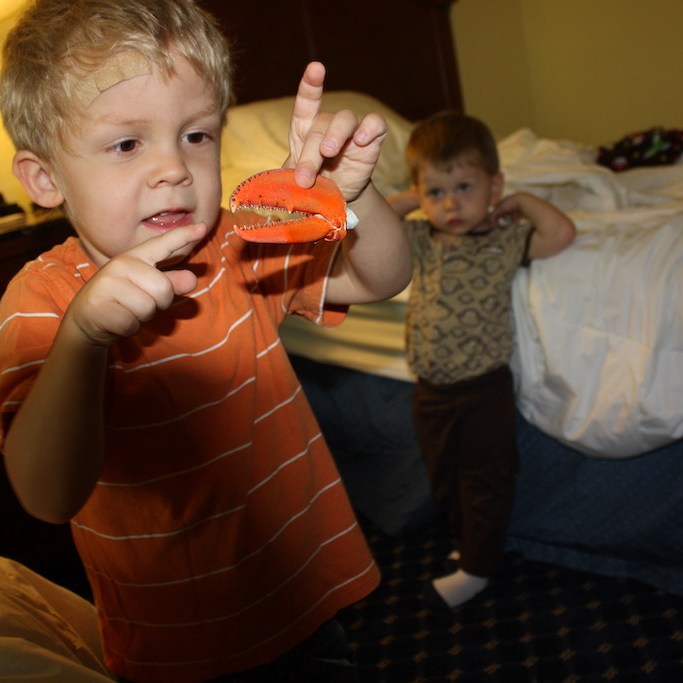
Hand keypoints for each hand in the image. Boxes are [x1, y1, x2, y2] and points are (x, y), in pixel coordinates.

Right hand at [65, 223, 207, 345]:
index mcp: (136, 257)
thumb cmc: (125, 301)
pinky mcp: (101, 306)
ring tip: (127, 310)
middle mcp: (121, 265)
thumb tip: (192, 279)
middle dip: (159, 304)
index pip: (163, 244)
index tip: (204, 226)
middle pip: (163, 289)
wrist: (87, 320)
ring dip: (143, 317)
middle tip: (140, 303)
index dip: (184, 236)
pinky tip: (117, 321)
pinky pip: (133, 323)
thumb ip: (171, 283)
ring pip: (148, 308)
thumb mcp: (149, 290)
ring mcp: (108, 284)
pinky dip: (130, 328)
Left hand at [285, 61, 387, 200]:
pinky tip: (361, 140)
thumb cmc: (314, 185)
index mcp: (305, 127)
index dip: (311, 84)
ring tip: (328, 152)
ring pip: (346, 119)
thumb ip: (291, 175)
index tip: (316, 68)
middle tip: (304, 178)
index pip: (307, 101)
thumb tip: (290, 180)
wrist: (336, 201)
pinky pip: (376, 123)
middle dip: (311, 153)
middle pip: (321, 124)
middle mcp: (329, 123)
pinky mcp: (372, 141)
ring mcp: (352, 130)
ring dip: (335, 135)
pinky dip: (370, 127)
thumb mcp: (296, 180)